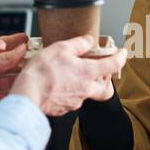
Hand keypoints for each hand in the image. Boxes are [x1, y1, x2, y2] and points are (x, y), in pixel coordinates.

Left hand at [0, 32, 28, 122]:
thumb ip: (1, 59)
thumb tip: (20, 50)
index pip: (1, 45)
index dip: (15, 41)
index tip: (29, 39)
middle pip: (8, 62)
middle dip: (22, 60)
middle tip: (37, 59)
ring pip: (10, 79)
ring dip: (21, 77)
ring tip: (33, 75)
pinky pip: (7, 95)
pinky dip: (16, 92)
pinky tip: (23, 90)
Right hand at [11, 35, 127, 115]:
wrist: (27, 96)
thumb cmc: (42, 73)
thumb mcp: (60, 49)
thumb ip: (78, 44)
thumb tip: (88, 40)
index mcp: (88, 73)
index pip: (113, 65)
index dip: (121, 57)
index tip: (122, 53)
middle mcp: (86, 89)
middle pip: (106, 87)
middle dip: (106, 79)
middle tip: (99, 70)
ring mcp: (76, 101)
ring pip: (88, 93)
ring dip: (84, 83)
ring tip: (71, 73)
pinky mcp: (64, 108)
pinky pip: (72, 99)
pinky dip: (70, 91)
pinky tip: (59, 84)